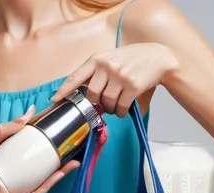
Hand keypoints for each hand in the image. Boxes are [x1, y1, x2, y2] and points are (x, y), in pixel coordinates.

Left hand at [51, 43, 178, 116]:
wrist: (159, 58)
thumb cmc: (131, 62)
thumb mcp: (110, 60)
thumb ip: (96, 74)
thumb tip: (82, 98)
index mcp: (97, 59)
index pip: (76, 76)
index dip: (64, 90)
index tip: (54, 100)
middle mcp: (106, 65)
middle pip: (92, 96)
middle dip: (97, 104)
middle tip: (105, 103)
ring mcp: (119, 75)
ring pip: (107, 103)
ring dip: (111, 109)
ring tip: (117, 103)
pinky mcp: (132, 86)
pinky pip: (120, 108)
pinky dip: (121, 112)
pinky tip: (125, 107)